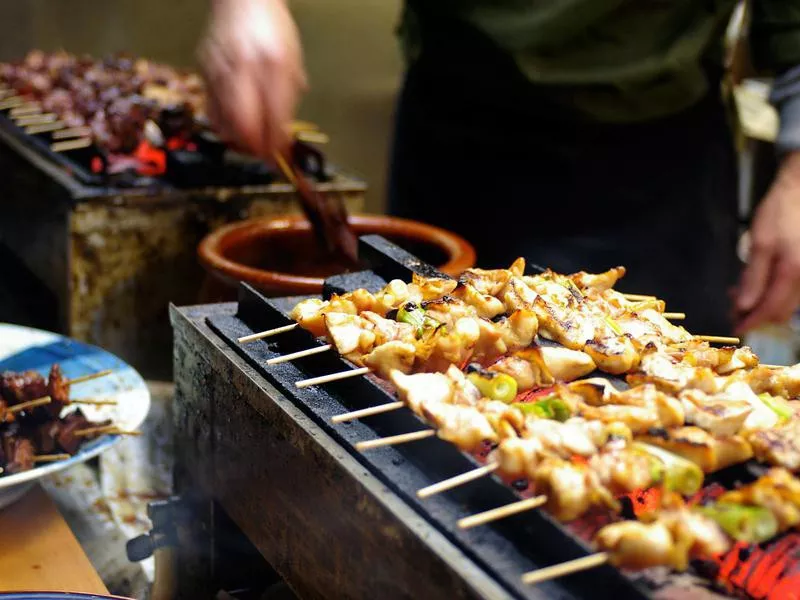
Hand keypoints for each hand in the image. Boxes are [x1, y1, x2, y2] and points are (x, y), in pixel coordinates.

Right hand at [198, 0, 306, 157]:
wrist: (242, 0)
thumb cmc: (271, 28)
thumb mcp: (293, 61)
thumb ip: (290, 98)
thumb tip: (285, 133)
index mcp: (273, 65)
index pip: (275, 117)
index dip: (278, 143)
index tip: (282, 154)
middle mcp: (244, 69)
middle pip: (245, 126)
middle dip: (257, 149)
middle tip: (265, 155)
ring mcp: (221, 71)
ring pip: (225, 124)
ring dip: (240, 142)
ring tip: (251, 145)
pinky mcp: (205, 73)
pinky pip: (211, 112)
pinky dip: (224, 127)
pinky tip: (234, 129)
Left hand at [735, 151, 799, 332]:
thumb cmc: (780, 213)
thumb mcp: (760, 243)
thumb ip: (753, 277)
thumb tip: (744, 306)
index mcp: (792, 272)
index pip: (770, 310)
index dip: (751, 322)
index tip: (735, 328)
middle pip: (780, 311)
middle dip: (755, 314)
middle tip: (732, 308)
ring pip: (786, 302)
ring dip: (762, 303)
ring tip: (739, 293)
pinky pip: (791, 291)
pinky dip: (772, 292)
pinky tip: (755, 284)